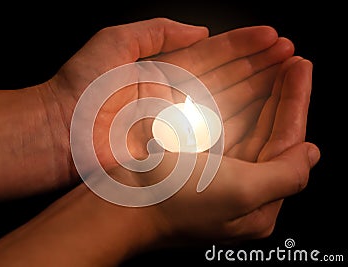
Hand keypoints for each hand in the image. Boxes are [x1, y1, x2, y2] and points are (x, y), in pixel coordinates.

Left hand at [45, 18, 293, 173]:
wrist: (60, 131)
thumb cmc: (81, 86)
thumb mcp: (116, 41)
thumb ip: (157, 32)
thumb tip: (200, 30)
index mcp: (164, 70)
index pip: (212, 55)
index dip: (242, 46)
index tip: (272, 38)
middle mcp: (176, 96)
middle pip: (226, 78)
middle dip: (259, 66)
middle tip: (292, 56)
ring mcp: (178, 123)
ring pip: (227, 104)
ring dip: (258, 91)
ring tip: (289, 78)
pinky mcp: (176, 148)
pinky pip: (213, 134)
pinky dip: (241, 124)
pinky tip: (266, 113)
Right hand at [105, 57, 318, 244]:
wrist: (119, 201)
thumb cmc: (172, 200)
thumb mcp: (242, 193)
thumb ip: (286, 174)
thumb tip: (310, 154)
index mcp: (255, 204)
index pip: (286, 145)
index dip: (296, 104)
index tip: (301, 68)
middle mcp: (238, 188)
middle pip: (270, 134)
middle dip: (282, 95)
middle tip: (292, 60)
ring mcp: (214, 171)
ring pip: (248, 126)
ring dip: (261, 93)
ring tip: (274, 64)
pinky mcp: (193, 159)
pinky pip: (222, 127)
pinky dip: (234, 103)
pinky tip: (244, 83)